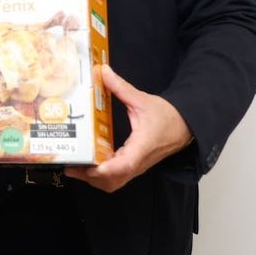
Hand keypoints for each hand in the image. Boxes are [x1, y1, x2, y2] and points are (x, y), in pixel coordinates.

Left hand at [64, 65, 192, 192]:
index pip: (125, 165)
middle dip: (90, 177)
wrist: (185, 126)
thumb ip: (121, 87)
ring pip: (114, 183)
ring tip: (74, 166)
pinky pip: (116, 177)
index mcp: (142, 146)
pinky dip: (100, 175)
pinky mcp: (134, 166)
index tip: (89, 167)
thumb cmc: (167, 116)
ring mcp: (136, 166)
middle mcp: (138, 161)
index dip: (107, 169)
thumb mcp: (142, 100)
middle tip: (70, 165)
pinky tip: (87, 163)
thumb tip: (103, 71)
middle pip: (114, 180)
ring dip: (94, 179)